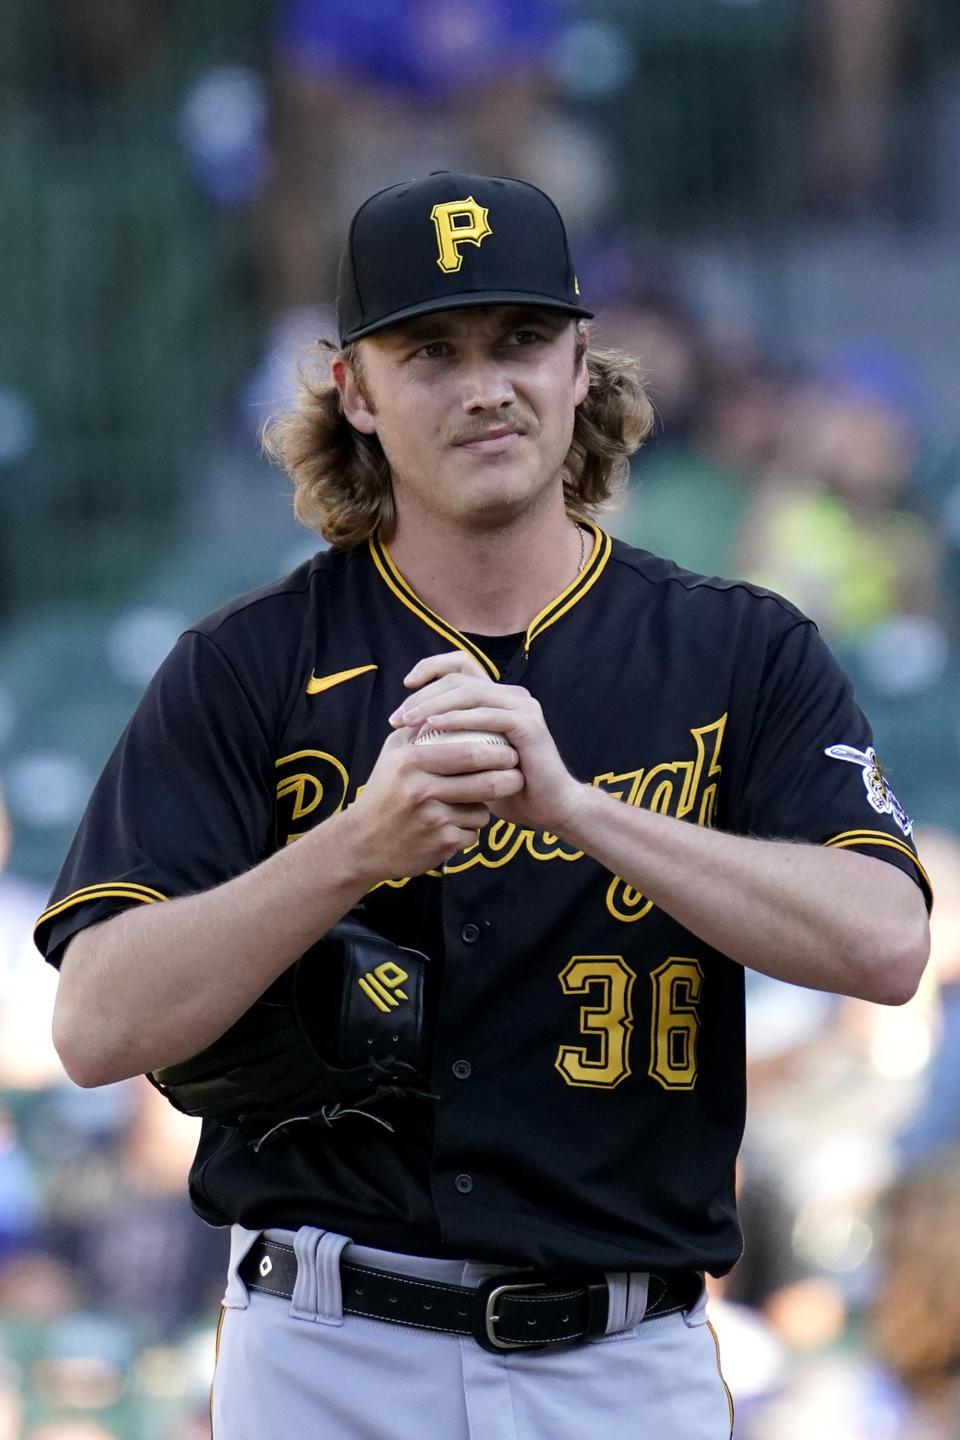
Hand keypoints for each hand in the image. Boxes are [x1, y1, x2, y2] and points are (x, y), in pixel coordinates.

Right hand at [345, 712, 523, 881]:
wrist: (362, 843)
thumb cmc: (384, 791)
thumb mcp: (393, 753)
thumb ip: (421, 726)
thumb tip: (454, 701)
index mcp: (411, 761)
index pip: (468, 752)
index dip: (497, 751)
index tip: (511, 749)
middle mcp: (420, 789)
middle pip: (485, 782)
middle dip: (510, 777)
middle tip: (518, 773)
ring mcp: (432, 819)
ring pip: (482, 810)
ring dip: (485, 807)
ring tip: (472, 803)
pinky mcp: (440, 844)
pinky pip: (473, 833)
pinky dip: (469, 830)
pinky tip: (452, 827)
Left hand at [389, 651, 586, 835]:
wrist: (548, 809)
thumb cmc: (506, 788)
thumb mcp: (470, 759)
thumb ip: (450, 739)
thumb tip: (407, 731)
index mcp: (497, 698)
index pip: (462, 664)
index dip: (432, 667)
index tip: (405, 685)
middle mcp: (511, 695)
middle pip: (460, 678)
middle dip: (423, 694)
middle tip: (397, 718)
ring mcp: (522, 706)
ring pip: (471, 692)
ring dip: (434, 705)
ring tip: (408, 721)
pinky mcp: (528, 724)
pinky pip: (487, 715)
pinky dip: (457, 719)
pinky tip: (434, 727)